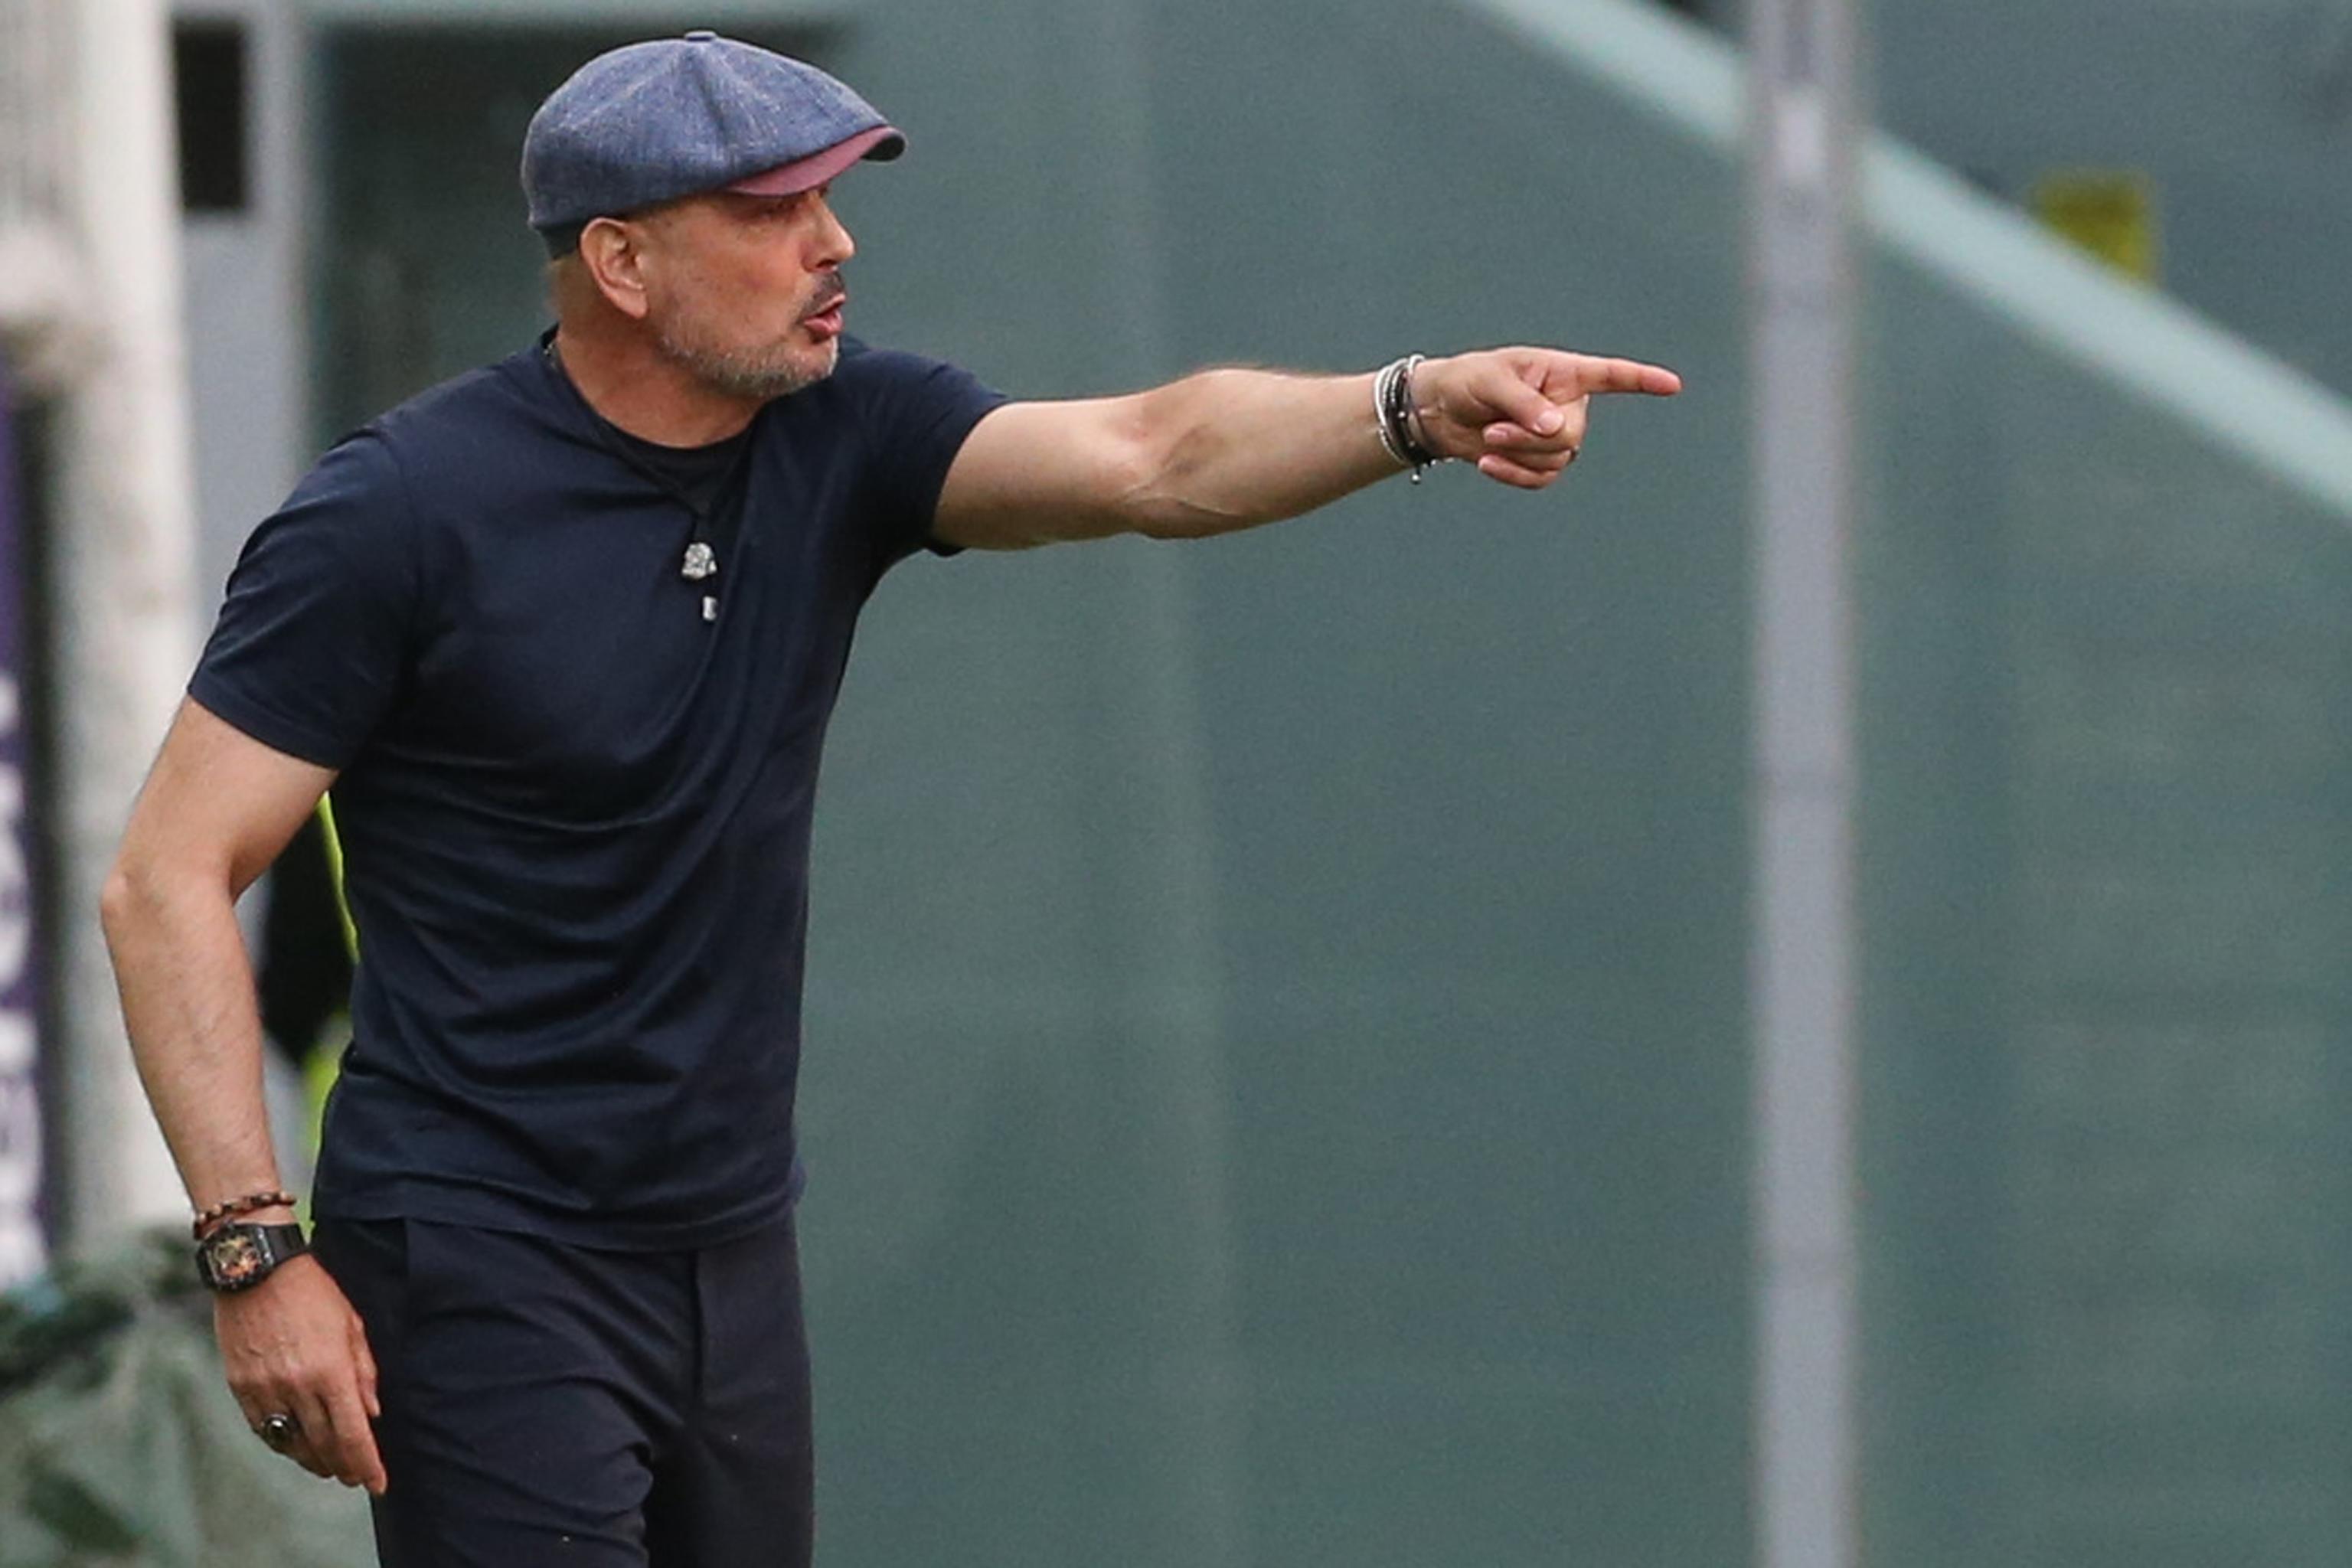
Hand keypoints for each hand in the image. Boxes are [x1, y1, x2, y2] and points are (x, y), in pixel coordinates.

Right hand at [216, 1254, 388, 1494]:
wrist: (257, 1269)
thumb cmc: (314, 1291)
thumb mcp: (352, 1323)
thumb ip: (364, 1371)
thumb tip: (373, 1413)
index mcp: (331, 1370)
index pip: (353, 1433)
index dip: (367, 1464)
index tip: (379, 1484)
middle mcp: (297, 1386)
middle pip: (323, 1444)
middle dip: (343, 1467)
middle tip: (356, 1477)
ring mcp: (265, 1389)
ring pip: (292, 1443)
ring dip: (314, 1460)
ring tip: (330, 1468)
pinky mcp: (241, 1386)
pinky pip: (264, 1428)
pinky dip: (283, 1442)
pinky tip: (296, 1445)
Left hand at [1411, 347, 1681, 489]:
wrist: (1440, 412)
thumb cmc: (1467, 381)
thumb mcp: (1491, 381)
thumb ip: (1524, 403)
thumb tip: (1556, 430)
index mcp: (1564, 372)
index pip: (1611, 376)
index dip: (1642, 381)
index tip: (1672, 385)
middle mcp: (1568, 404)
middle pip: (1572, 435)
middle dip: (1531, 438)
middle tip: (1495, 428)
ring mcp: (1556, 435)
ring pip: (1558, 459)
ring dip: (1518, 455)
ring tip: (1489, 438)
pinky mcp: (1539, 461)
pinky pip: (1542, 479)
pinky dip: (1514, 475)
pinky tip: (1488, 462)